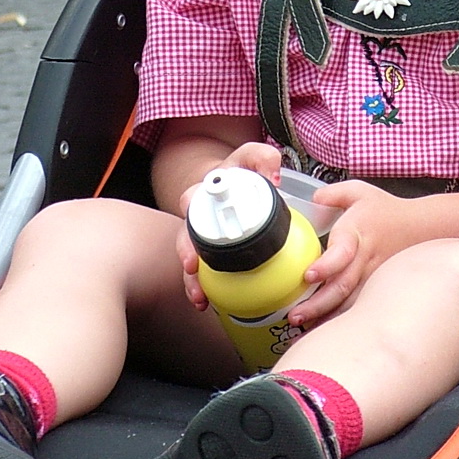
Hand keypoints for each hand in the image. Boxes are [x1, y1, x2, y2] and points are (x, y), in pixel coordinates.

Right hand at [175, 140, 281, 309]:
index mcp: (206, 190)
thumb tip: (273, 177)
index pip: (192, 198)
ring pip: (189, 257)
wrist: (230, 182)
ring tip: (199, 296)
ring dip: (192, 279)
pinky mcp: (205, 250)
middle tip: (192, 266)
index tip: (195, 219)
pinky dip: (199, 286)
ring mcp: (199, 234)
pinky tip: (204, 301)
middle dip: (186, 252)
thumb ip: (264, 159)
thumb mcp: (254, 157)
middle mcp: (197, 213)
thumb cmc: (242, 170)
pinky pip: (198, 270)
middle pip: (185, 233)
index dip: (192, 211)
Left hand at [285, 180, 413, 328]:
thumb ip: (334, 193)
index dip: (326, 265)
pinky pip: (357, 309)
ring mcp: (371, 278)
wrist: (422, 228)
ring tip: (303, 329)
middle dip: (317, 304)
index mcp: (357, 233)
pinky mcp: (376, 290)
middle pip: (342, 286)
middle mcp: (364, 259)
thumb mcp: (360, 192)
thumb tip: (313, 199)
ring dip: (326, 317)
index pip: (342, 251)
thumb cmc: (387, 212)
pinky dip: (340, 321)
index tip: (308, 275)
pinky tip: (323, 332)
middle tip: (294, 315)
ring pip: (349, 303)